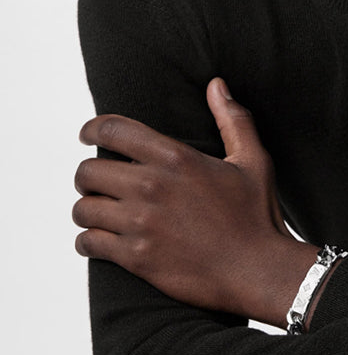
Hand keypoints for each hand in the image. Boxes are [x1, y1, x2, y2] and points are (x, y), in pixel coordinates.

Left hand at [73, 78, 319, 325]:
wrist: (258, 269)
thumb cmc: (257, 213)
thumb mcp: (253, 159)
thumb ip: (233, 119)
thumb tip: (217, 84)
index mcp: (176, 158)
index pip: (113, 131)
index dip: (92, 129)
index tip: (87, 135)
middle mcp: (152, 187)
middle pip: (87, 171)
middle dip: (90, 174)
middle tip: (101, 181)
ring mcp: (141, 224)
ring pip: (83, 208)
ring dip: (88, 207)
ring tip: (101, 210)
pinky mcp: (136, 257)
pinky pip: (87, 242)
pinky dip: (88, 240)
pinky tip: (101, 239)